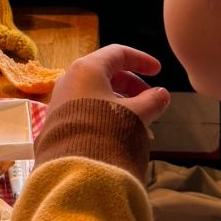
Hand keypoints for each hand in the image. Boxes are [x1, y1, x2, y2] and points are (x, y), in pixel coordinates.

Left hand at [49, 43, 170, 128]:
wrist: (71, 168)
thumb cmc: (105, 132)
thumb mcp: (136, 114)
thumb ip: (153, 101)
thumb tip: (162, 94)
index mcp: (87, 68)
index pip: (118, 53)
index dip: (141, 60)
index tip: (158, 71)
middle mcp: (71, 79)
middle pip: (108, 73)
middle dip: (133, 86)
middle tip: (152, 100)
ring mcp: (62, 100)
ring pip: (98, 93)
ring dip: (123, 104)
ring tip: (141, 125)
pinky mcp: (59, 120)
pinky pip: (88, 108)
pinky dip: (107, 114)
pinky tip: (122, 134)